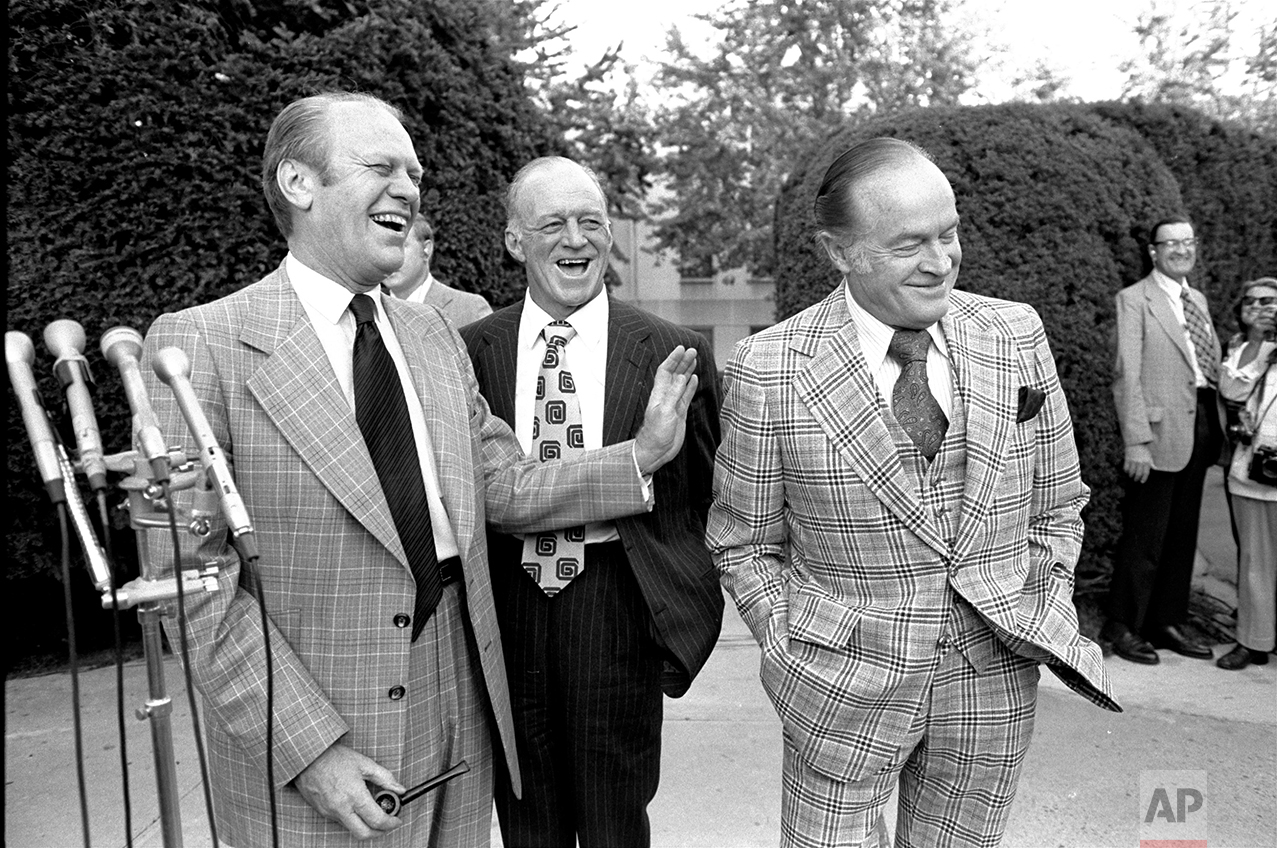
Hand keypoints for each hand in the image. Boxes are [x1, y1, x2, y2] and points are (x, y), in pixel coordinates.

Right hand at [294, 743, 404, 839]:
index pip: (376, 820)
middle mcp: (341, 808)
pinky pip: (340, 821)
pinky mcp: (322, 812)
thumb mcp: (364, 763)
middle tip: (387, 824)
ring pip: (351, 828)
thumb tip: (400, 789)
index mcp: (354, 796)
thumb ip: (385, 778)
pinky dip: (352, 818)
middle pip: (363, 834)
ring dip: (364, 825)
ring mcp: (330, 812)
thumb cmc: (335, 758)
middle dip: (379, 833)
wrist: (308, 757)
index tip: (396, 821)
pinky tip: (355, 806)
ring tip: (372, 811)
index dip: (390, 823)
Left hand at [633, 346, 699, 474]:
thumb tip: (682, 377)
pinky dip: (690, 386)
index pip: (666, 371)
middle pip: (674, 374)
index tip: (681, 348)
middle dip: (682, 361)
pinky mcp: (679, 413)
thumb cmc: (656, 434)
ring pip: (681, 382)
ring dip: (687, 371)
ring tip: (694, 360)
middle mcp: (666, 396)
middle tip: (692, 350)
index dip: (673, 359)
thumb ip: (674, 394)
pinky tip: (695, 379)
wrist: (656, 452)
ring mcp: (673, 404)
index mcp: (659, 394)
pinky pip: (686, 395)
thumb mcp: (665, 412)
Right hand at [1123, 445, 1152, 483]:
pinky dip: (1126, 471)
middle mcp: (1140, 462)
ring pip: (1131, 472)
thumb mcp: (1149, 456)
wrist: (1135, 442)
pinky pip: (1126, 468)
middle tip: (1135, 480)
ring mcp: (1133, 461)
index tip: (1142, 482)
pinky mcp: (1127, 459)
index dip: (1144, 478)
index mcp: (1147, 462)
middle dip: (1136, 479)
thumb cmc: (1143, 450)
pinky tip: (1127, 471)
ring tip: (1131, 476)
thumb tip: (1155, 468)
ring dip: (1131, 475)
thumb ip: (1151, 463)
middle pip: (1138, 474)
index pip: (1146, 473)